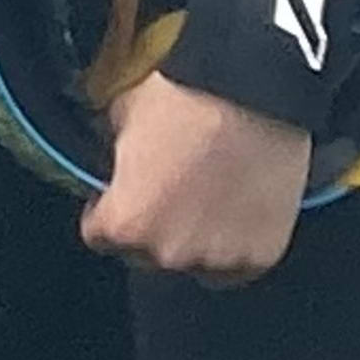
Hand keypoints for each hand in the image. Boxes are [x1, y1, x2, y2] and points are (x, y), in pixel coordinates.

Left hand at [82, 71, 310, 280]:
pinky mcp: (259, 258)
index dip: (107, 209)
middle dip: (149, 226)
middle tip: (167, 190)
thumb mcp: (121, 111)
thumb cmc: (185, 99)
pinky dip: (233, 243)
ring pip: (191, 260)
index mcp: (126, 223)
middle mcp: (168, 253)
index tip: (120, 193)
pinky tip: (234, 209)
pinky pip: (235, 264)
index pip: (100, 236)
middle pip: (145, 253)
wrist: (256, 95)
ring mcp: (217, 260)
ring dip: (192, 237)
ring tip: (205, 196)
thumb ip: (105, 143)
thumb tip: (104, 147)